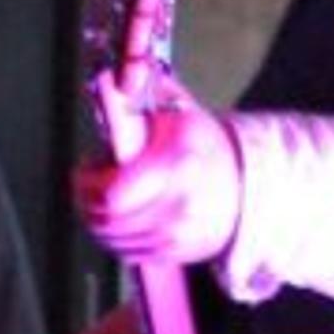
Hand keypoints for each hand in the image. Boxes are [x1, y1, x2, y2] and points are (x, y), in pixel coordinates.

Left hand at [72, 88, 238, 272]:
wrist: (246, 185)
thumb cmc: (201, 145)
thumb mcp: (174, 110)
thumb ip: (137, 95)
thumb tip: (105, 78)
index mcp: (178, 167)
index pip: (112, 193)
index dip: (88, 181)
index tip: (89, 168)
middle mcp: (180, 207)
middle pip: (104, 218)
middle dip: (87, 197)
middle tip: (94, 179)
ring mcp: (179, 237)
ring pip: (110, 237)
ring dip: (98, 216)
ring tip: (112, 193)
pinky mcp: (175, 256)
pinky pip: (124, 253)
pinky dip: (115, 235)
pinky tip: (126, 213)